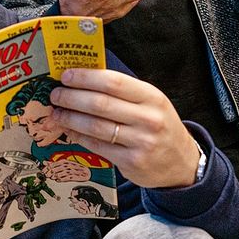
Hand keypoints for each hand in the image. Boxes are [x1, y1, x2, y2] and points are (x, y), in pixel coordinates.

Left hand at [47, 68, 201, 188]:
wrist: (182, 162)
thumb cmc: (159, 126)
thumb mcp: (150, 103)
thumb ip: (122, 92)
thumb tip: (83, 80)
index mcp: (152, 97)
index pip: (114, 82)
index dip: (86, 77)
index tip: (67, 76)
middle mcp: (148, 118)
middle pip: (100, 104)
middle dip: (72, 98)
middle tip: (56, 95)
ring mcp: (141, 141)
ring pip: (95, 126)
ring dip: (70, 118)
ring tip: (57, 113)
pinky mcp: (132, 161)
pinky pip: (98, 146)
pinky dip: (79, 136)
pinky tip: (69, 130)